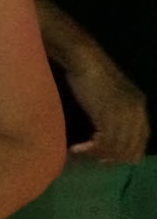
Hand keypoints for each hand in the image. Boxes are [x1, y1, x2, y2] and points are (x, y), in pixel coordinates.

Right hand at [66, 46, 148, 163]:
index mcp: (140, 106)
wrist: (84, 59)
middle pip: (130, 147)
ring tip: (81, 152)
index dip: (128, 152)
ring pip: (116, 147)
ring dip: (97, 154)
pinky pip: (103, 141)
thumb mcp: (112, 95)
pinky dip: (90, 149)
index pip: (142, 139)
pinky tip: (77, 148)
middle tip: (94, 160)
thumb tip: (108, 133)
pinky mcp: (108, 114)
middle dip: (112, 157)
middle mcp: (136, 111)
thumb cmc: (92, 73)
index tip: (110, 158)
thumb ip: (116, 111)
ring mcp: (123, 113)